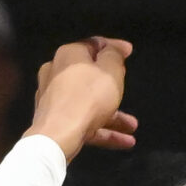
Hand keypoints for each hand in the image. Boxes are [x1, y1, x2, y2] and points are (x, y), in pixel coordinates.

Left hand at [26, 37, 137, 160]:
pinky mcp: (54, 120)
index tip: (129, 52)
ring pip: (88, 102)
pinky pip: (83, 120)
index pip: (94, 44)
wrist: (57, 136)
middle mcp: (56, 72)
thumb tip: (116, 47)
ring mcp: (53, 98)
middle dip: (113, 87)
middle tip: (126, 90)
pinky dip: (102, 129)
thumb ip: (115, 56)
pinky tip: (124, 141)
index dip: (114, 48)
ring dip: (113, 114)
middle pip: (90, 76)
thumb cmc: (88, 98)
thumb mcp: (110, 71)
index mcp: (68, 55)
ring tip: (132, 126)